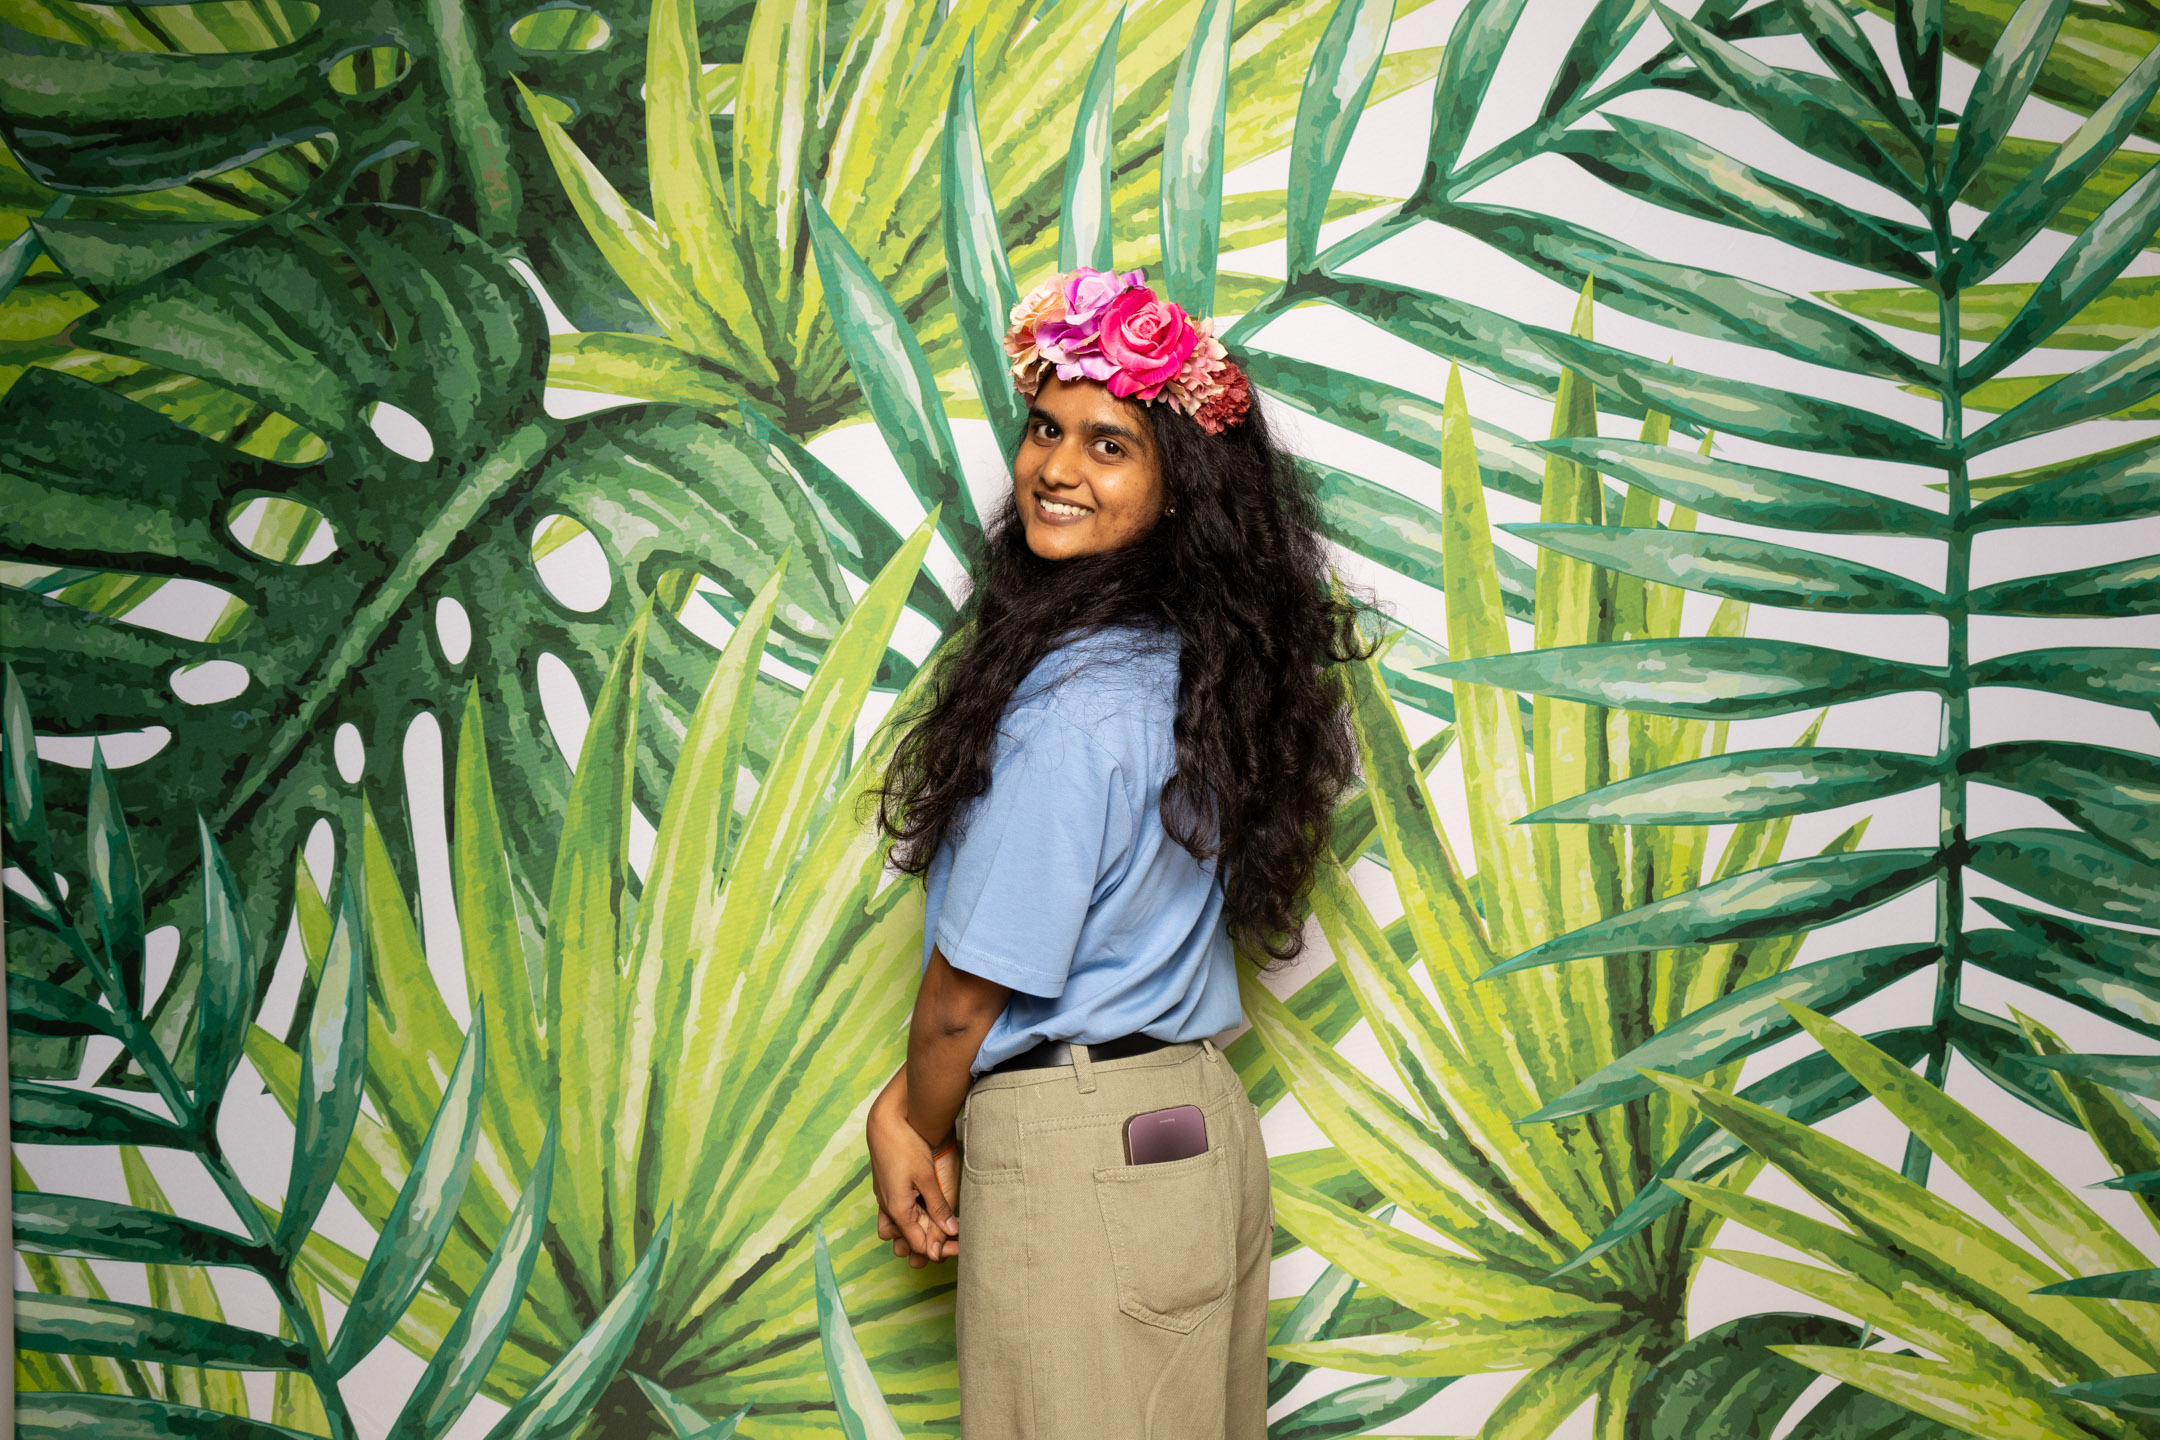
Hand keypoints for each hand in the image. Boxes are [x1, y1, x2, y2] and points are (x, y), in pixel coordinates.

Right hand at [877, 1142, 959, 1267]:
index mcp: (897, 1209)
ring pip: (896, 1230)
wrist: (886, 1121)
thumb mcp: (926, 1178)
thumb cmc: (906, 1146)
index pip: (917, 1244)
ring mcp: (885, 1198)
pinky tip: (923, 1209)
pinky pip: (894, 1213)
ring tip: (935, 1225)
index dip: (938, 1250)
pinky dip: (909, 1217)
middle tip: (949, 1241)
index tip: (956, 1248)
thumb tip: (951, 1231)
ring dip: (913, 1232)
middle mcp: (888, 1208)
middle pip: (904, 1242)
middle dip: (925, 1245)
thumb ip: (938, 1206)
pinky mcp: (887, 1188)